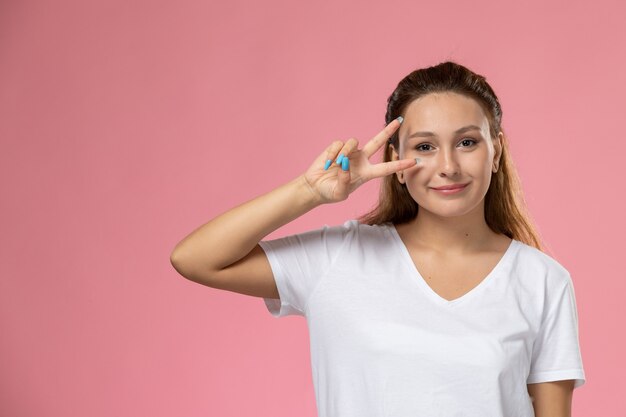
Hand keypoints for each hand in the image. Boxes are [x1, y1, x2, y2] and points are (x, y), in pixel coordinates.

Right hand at [302, 118, 419, 203]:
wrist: (314, 187)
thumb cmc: (329, 192)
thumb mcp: (339, 193)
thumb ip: (344, 182)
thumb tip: (345, 165)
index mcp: (366, 173)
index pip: (386, 168)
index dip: (400, 165)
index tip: (415, 161)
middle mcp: (360, 160)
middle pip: (377, 142)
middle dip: (388, 131)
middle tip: (399, 120)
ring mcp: (349, 153)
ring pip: (353, 143)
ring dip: (344, 152)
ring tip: (335, 164)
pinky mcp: (337, 148)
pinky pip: (339, 144)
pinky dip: (332, 153)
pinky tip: (327, 163)